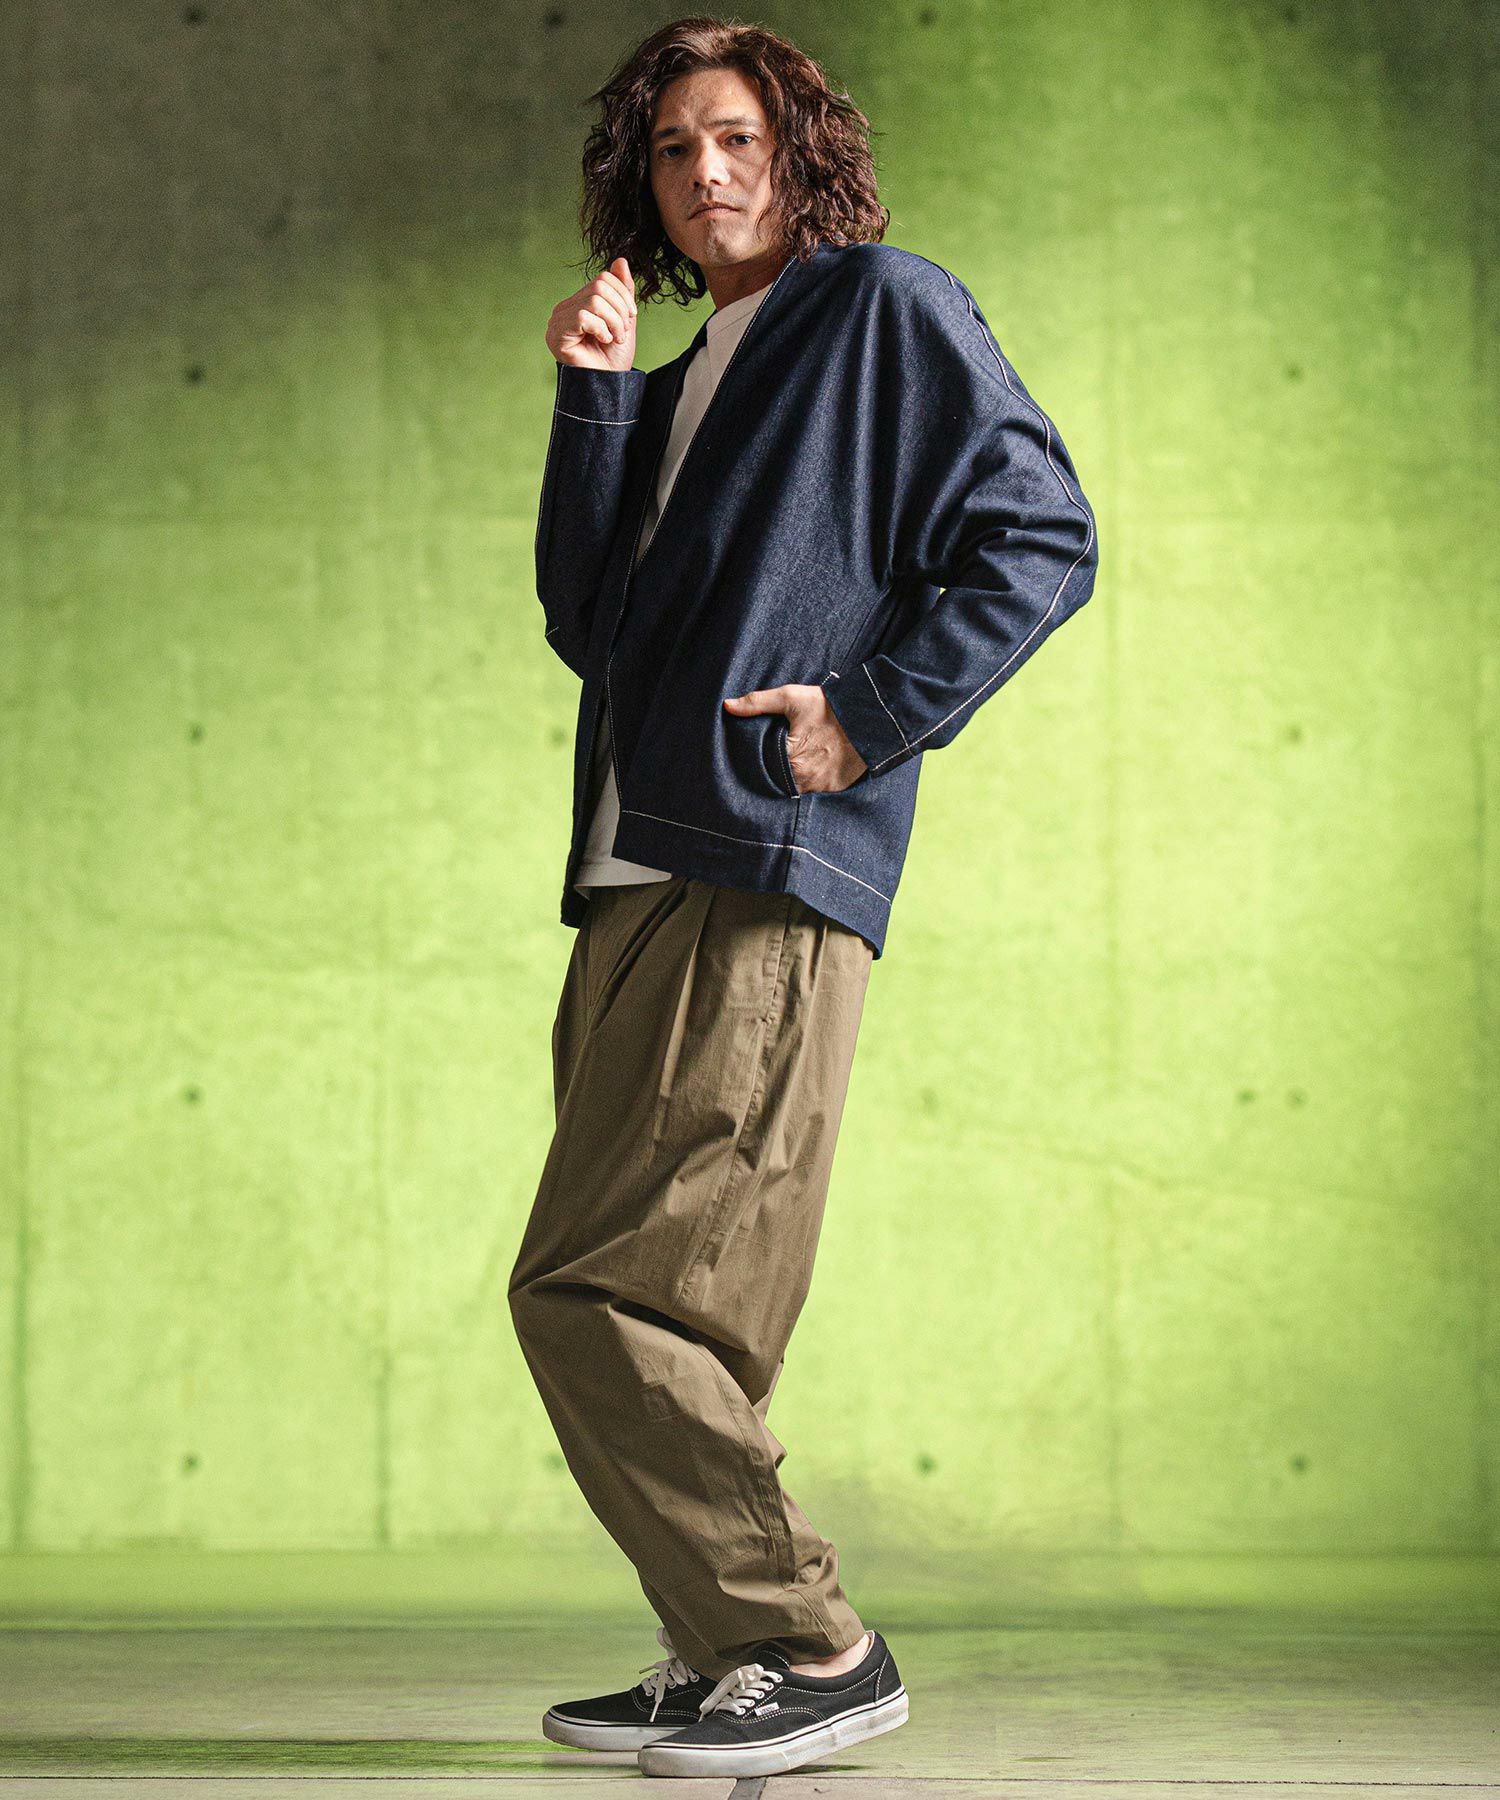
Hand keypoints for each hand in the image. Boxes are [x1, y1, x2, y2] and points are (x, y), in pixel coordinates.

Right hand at [546, 256, 637, 370]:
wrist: (611, 385)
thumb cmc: (614, 358)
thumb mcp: (624, 319)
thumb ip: (622, 291)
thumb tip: (620, 260)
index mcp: (579, 303)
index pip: (603, 279)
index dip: (623, 295)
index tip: (630, 318)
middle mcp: (564, 309)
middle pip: (600, 287)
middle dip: (620, 310)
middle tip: (622, 333)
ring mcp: (557, 321)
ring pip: (594, 301)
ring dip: (613, 322)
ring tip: (614, 339)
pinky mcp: (557, 334)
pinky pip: (584, 316)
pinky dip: (601, 329)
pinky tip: (603, 341)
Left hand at [722, 684, 867, 794]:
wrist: (868, 718)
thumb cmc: (828, 707)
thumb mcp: (791, 698)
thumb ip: (757, 703)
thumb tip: (728, 705)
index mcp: (788, 759)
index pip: (762, 767)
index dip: (760, 759)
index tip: (763, 751)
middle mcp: (803, 778)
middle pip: (779, 779)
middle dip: (776, 769)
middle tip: (779, 754)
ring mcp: (820, 786)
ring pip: (796, 786)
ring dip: (793, 776)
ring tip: (796, 759)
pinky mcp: (835, 788)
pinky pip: (816, 789)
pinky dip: (812, 780)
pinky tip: (813, 765)